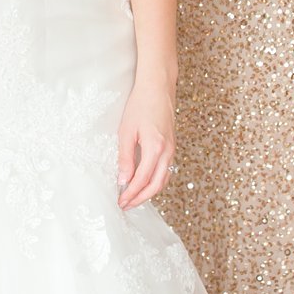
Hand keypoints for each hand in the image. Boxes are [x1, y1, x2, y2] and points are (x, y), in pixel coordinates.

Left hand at [117, 77, 173, 208]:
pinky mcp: (172, 147)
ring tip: (134, 198)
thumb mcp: (126, 131)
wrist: (158, 88)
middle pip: (156, 185)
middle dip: (140, 198)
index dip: (131, 194)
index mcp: (155, 148)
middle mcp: (167, 152)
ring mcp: (172, 150)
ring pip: (163, 180)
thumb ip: (125, 157)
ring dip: (149, 193)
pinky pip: (166, 171)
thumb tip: (123, 180)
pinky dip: (156, 182)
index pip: (142, 180)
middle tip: (126, 205)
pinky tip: (144, 183)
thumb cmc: (140, 105)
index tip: (120, 201)